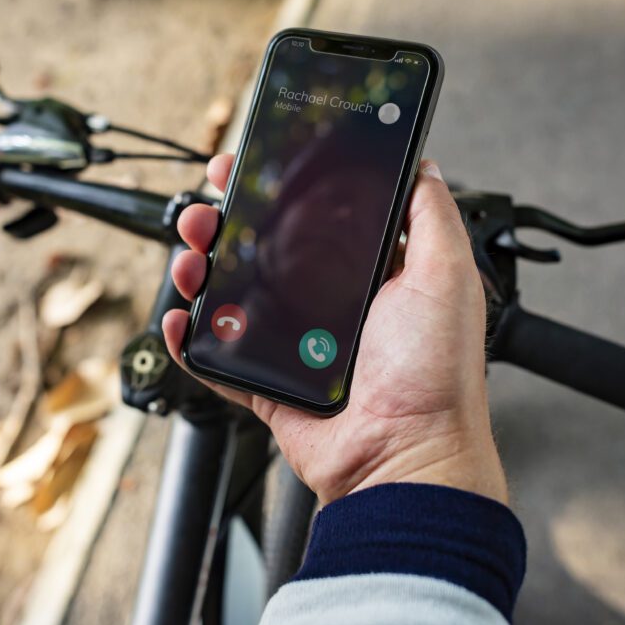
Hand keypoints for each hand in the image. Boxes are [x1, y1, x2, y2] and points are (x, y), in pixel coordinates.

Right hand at [163, 156, 507, 505]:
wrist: (406, 458)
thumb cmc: (435, 375)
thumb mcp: (446, 278)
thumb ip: (432, 217)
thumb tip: (425, 167)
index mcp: (369, 277)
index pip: (315, 218)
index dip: (280, 190)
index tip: (253, 167)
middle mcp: (330, 307)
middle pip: (262, 252)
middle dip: (226, 223)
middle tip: (207, 208)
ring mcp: (295, 347)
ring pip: (233, 297)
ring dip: (201, 269)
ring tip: (190, 255)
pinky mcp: (268, 384)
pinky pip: (218, 358)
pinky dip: (191, 337)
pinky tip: (179, 316)